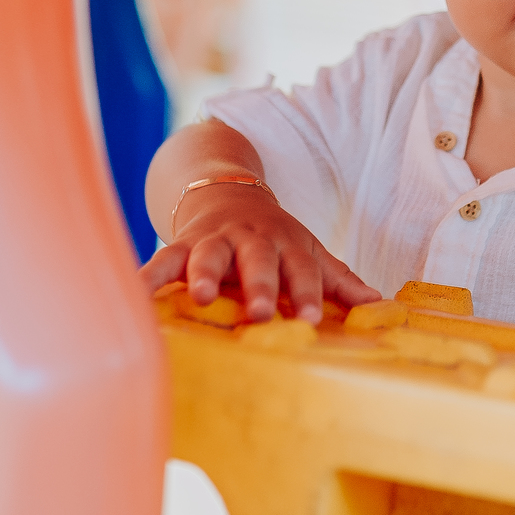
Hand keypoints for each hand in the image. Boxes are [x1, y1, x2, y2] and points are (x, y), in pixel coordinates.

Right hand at [138, 183, 379, 324]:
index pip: (303, 270)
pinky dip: (147, 276)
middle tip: (261, 312)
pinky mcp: (181, 244)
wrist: (228, 194)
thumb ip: (339, 280)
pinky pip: (162, 259)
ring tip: (200, 297)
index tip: (312, 319)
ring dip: (204, 274)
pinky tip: (134, 295)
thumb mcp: (309, 252)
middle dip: (260, 285)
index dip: (309, 293)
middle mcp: (251, 241)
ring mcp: (214, 241)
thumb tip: (380, 306)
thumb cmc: (275, 238)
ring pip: (209, 254)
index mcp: (287, 246)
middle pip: (258, 261)